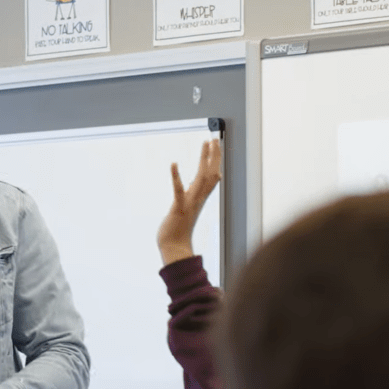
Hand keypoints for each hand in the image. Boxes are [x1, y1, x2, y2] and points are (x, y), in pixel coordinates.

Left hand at [157, 139, 221, 264]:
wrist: (174, 250)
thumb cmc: (177, 231)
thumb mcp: (187, 209)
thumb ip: (192, 197)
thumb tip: (194, 187)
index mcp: (200, 199)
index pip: (211, 176)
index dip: (214, 160)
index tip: (214, 143)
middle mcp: (198, 199)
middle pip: (211, 174)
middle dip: (214, 156)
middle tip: (214, 138)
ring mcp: (190, 203)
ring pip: (201, 179)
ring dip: (204, 160)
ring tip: (205, 143)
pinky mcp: (178, 209)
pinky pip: (179, 191)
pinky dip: (176, 177)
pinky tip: (174, 164)